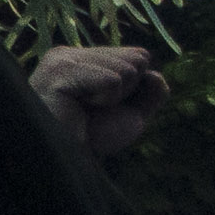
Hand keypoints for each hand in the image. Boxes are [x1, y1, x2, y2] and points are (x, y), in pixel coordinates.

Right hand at [34, 43, 170, 160]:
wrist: (66, 160)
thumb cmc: (92, 137)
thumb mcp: (130, 114)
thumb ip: (151, 92)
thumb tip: (154, 74)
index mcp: (80, 58)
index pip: (138, 56)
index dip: (134, 88)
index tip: (102, 106)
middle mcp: (68, 53)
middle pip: (137, 59)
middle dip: (127, 92)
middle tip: (93, 110)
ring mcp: (62, 60)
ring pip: (127, 69)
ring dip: (115, 98)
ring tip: (83, 110)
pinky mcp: (60, 72)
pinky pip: (113, 80)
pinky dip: (106, 100)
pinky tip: (78, 108)